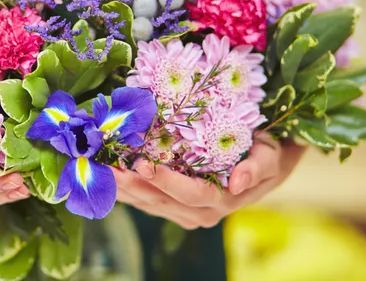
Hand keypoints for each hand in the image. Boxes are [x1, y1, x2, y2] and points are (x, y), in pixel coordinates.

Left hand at [113, 132, 304, 228]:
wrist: (263, 165)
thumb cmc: (266, 153)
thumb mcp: (269, 156)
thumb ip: (256, 168)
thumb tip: (239, 181)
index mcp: (222, 200)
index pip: (189, 193)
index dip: (165, 181)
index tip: (142, 163)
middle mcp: (200, 212)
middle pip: (159, 200)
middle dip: (130, 183)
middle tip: (106, 165)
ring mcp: (183, 213)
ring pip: (146, 202)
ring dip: (120, 186)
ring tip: (96, 167)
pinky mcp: (170, 207)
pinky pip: (143, 201)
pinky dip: (122, 188)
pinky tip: (103, 174)